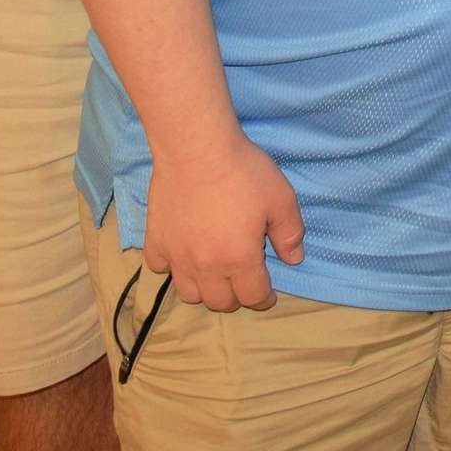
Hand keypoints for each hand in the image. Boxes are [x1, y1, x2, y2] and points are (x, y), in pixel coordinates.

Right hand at [142, 133, 304, 312]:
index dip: (264, 299)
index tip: (268, 295)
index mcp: (239, 259)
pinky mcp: (155, 241)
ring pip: (189, 293)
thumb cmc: (243, 172)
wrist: (197, 149)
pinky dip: (172, 267)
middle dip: (236, 297)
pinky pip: (160, 268)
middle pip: (219, 302)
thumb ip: (290, 233)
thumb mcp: (281, 198)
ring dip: (205, 289)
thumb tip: (294, 259)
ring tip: (214, 273)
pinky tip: (183, 253)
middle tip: (243, 281)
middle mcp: (206, 267)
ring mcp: (177, 256)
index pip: (252, 296)